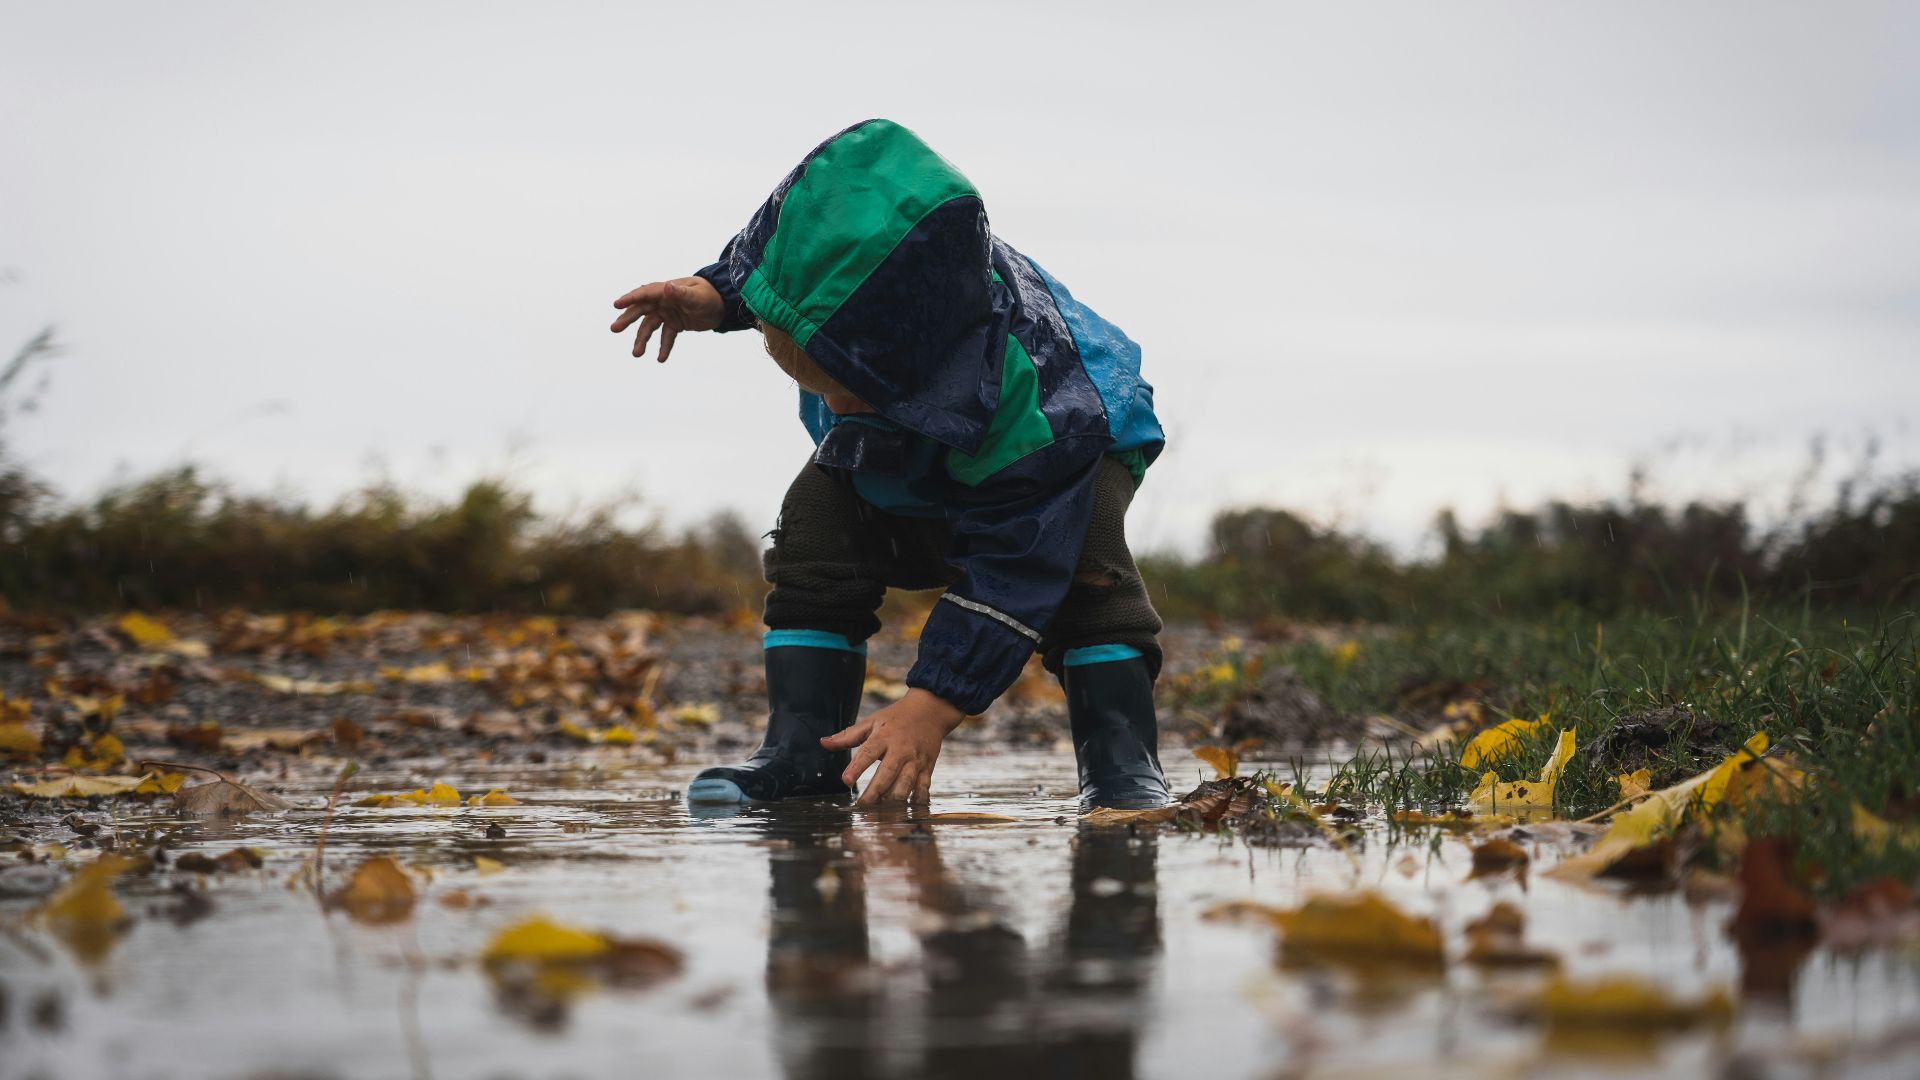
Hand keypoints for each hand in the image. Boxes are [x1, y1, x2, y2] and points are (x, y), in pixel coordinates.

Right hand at [610, 277, 725, 362]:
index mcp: (666, 291)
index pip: (645, 294)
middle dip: (627, 320)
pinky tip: (661, 359)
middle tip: (614, 329)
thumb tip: (667, 286)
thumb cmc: (710, 296)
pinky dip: (663, 347)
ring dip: (642, 340)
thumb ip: (682, 293)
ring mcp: (668, 313)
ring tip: (637, 354)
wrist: (724, 305)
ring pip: (650, 327)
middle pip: (641, 311)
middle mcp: (663, 301)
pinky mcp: (675, 324)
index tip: (616, 305)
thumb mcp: (697, 296)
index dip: (630, 299)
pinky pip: (666, 337)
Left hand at [820, 688, 964, 805]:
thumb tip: (823, 743)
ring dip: (892, 800)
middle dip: (874, 792)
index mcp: (884, 737)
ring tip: (879, 812)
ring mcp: (916, 761)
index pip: (868, 753)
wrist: (930, 710)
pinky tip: (904, 810)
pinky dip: (914, 801)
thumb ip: (847, 736)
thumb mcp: (871, 722)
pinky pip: (922, 789)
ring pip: (905, 785)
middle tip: (861, 806)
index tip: (846, 781)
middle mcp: (901, 750)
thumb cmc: (896, 717)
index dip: (857, 768)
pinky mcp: (927, 768)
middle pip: (887, 774)